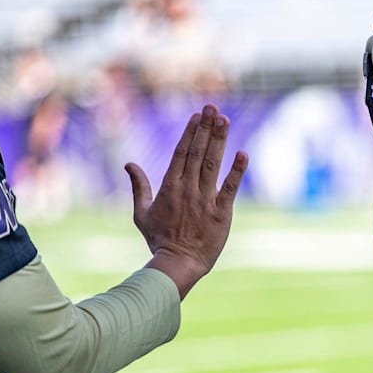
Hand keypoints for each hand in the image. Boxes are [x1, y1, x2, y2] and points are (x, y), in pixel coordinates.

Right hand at [124, 104, 248, 298]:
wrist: (177, 264)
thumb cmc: (159, 240)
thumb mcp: (141, 213)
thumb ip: (138, 187)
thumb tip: (129, 164)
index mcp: (169, 187)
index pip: (181, 152)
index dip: (190, 132)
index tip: (198, 115)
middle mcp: (187, 189)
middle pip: (197, 152)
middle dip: (205, 128)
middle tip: (213, 107)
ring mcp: (205, 200)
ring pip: (213, 164)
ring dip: (219, 140)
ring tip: (225, 120)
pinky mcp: (221, 213)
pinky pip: (230, 188)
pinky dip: (237, 171)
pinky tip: (243, 153)